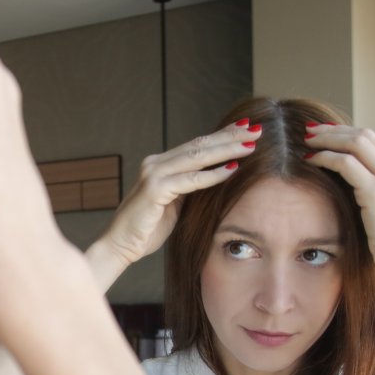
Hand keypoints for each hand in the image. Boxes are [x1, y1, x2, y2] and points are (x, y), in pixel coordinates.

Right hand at [98, 121, 261, 265]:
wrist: (119, 245)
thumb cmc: (146, 229)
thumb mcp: (174, 204)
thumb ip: (189, 188)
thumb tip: (216, 178)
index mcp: (160, 165)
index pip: (196, 145)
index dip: (221, 136)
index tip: (245, 129)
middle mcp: (155, 163)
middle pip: (199, 145)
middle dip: (229, 137)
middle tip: (255, 129)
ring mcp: (153, 175)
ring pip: (197, 157)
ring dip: (226, 150)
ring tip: (250, 145)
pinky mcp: (154, 190)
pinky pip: (190, 180)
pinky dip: (212, 175)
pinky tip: (232, 170)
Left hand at [304, 124, 374, 276]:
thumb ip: (373, 194)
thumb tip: (347, 184)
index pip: (374, 140)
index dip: (345, 132)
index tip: (324, 133)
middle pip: (364, 135)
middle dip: (333, 130)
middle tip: (309, 131)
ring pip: (355, 143)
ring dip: (327, 139)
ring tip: (306, 141)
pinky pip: (345, 164)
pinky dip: (325, 157)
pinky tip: (310, 159)